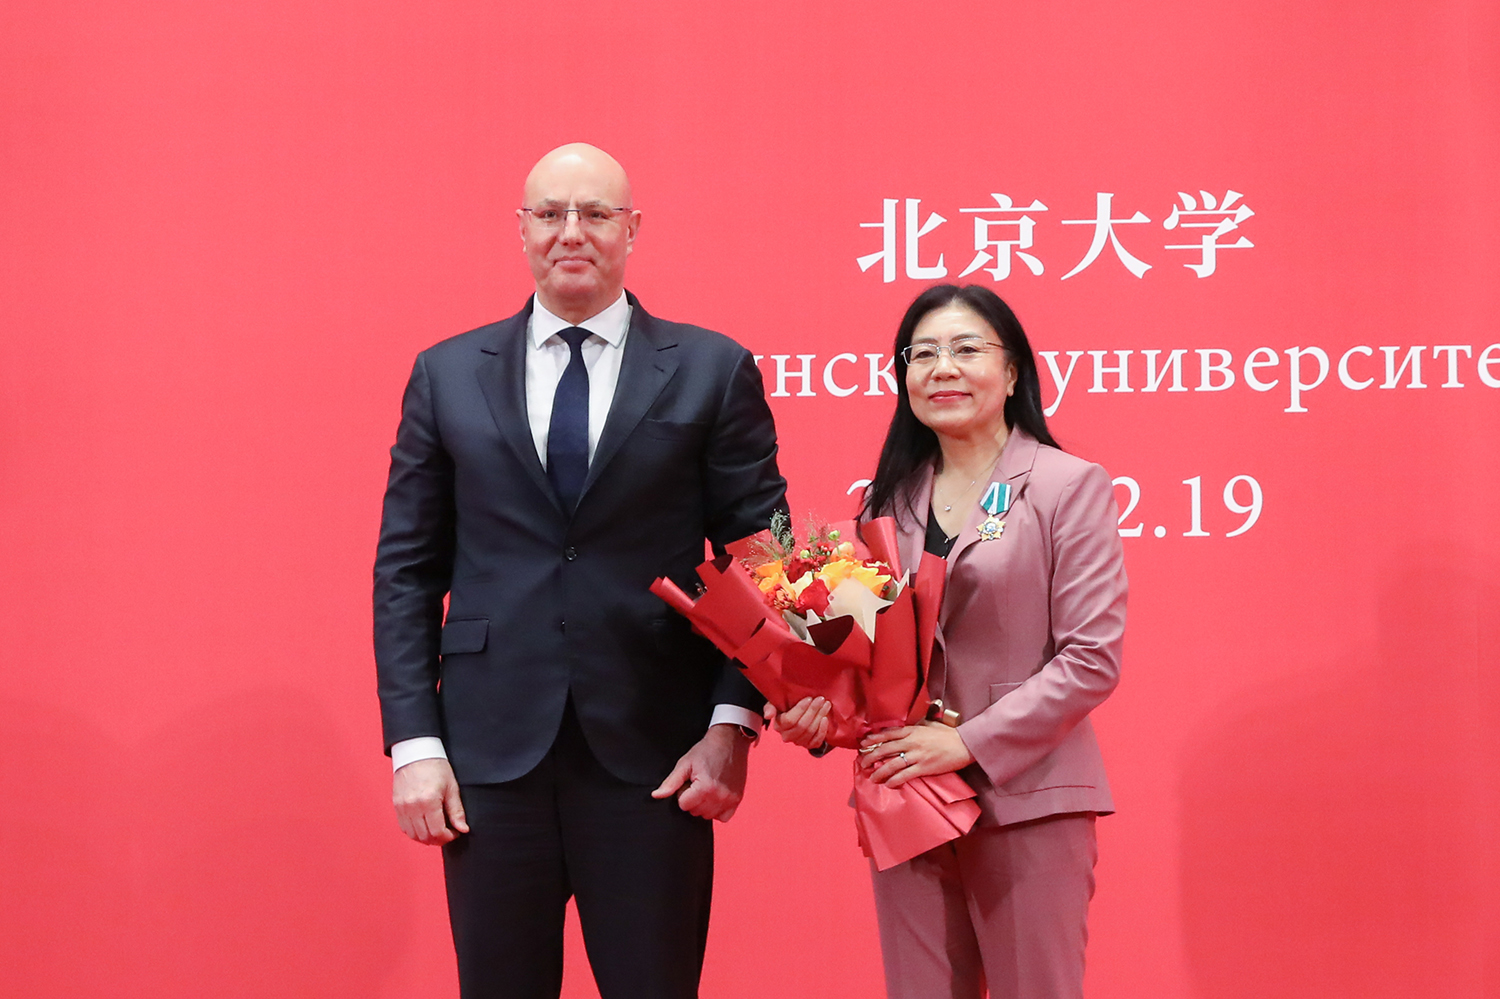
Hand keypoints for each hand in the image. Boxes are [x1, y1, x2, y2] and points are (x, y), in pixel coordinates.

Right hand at [392, 758, 469, 844]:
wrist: (416, 753)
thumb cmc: (436, 767)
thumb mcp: (452, 788)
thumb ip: (456, 811)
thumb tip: (463, 829)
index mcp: (428, 801)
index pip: (437, 832)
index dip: (449, 837)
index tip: (455, 832)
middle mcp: (412, 807)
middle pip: (425, 836)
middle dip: (438, 839)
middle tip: (447, 833)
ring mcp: (402, 807)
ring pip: (413, 835)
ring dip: (426, 838)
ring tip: (436, 830)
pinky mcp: (396, 806)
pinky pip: (404, 828)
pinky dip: (414, 832)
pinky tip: (424, 825)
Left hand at [651, 723, 750, 821]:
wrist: (729, 741)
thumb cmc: (706, 751)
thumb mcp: (685, 763)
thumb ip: (671, 782)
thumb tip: (656, 796)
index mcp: (705, 788)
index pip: (683, 805)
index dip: (683, 793)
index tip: (689, 781)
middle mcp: (719, 796)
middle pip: (695, 812)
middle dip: (693, 799)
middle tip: (698, 782)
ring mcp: (730, 799)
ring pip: (708, 816)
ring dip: (704, 805)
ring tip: (707, 787)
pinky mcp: (737, 799)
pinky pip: (723, 817)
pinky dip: (717, 810)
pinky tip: (716, 796)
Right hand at [764, 696, 830, 749]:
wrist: (797, 715)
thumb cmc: (786, 706)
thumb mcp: (776, 703)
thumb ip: (770, 707)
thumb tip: (768, 715)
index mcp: (778, 726)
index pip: (789, 720)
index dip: (800, 709)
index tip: (809, 698)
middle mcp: (787, 736)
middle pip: (802, 726)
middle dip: (813, 711)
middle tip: (821, 699)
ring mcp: (798, 742)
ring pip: (810, 732)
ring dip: (820, 717)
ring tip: (826, 705)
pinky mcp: (808, 745)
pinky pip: (816, 741)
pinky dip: (822, 730)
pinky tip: (825, 719)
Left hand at [858, 721, 974, 788]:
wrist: (964, 744)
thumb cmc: (948, 734)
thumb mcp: (929, 725)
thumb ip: (915, 728)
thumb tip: (904, 731)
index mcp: (912, 730)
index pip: (888, 734)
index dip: (873, 740)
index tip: (863, 745)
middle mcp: (912, 742)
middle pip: (885, 749)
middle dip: (871, 756)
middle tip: (863, 763)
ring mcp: (917, 755)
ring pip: (892, 763)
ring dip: (880, 771)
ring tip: (872, 777)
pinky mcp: (924, 767)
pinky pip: (905, 775)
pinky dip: (895, 780)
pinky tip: (888, 784)